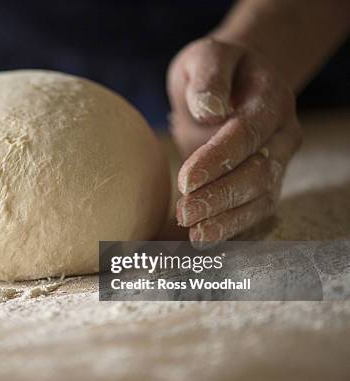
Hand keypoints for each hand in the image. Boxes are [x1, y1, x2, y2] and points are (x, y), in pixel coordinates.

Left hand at [167, 38, 301, 245]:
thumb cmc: (216, 70)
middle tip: (184, 213)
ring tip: (194, 235)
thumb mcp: (207, 56)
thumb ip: (210, 76)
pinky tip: (204, 240)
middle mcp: (282, 134)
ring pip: (259, 198)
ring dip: (226, 220)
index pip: (246, 134)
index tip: (185, 180)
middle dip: (220, 197)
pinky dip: (231, 228)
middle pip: (258, 173)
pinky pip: (254, 211)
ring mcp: (278, 162)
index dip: (217, 159)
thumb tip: (210, 110)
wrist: (236, 82)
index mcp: (271, 100)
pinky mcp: (264, 183)